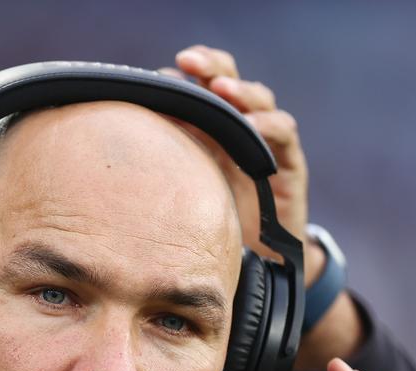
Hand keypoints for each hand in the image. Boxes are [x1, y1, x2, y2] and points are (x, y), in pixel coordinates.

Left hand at [166, 46, 307, 266]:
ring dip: (239, 90)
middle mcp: (238, 129)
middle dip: (210, 65)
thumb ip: (166, 162)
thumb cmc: (212, 227)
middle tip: (189, 61)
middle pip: (228, 80)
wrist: (255, 264)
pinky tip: (251, 126)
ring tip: (220, 88)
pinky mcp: (289, 164)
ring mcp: (266, 143)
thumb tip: (127, 138)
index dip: (183, 75)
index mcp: (209, 129)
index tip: (157, 74)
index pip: (199, 86)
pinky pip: (283, 133)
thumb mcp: (182, 192)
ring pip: (259, 100)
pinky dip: (268, 125)